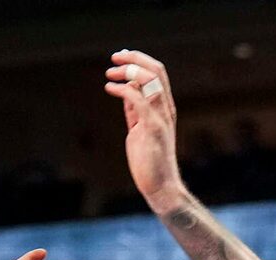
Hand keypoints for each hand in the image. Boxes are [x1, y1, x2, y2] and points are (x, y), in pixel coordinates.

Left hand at [105, 49, 182, 204]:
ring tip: (110, 73)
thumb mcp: (140, 128)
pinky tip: (110, 88)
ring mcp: (160, 118)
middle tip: (114, 58)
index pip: (157, 73)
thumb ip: (135, 110)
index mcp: (164, 108)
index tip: (121, 57)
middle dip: (134, 58)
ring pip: (150, 80)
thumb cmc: (149, 161)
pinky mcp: (152, 128)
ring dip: (128, 71)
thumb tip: (126, 90)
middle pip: (156, 70)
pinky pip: (139, 99)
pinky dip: (123, 89)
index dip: (139, 60)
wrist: (161, 187)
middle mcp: (165, 109)